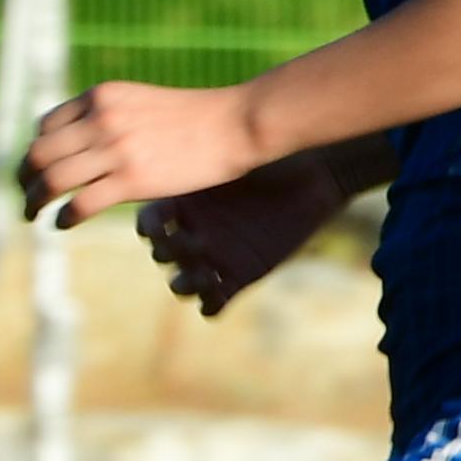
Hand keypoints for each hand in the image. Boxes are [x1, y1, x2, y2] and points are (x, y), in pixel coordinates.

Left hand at [18, 79, 266, 228]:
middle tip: (26, 196)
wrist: (233, 124)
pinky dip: (63, 217)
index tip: (37, 170)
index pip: (45, 126)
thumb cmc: (193, 117)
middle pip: (39, 153)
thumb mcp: (139, 102)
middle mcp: (101, 119)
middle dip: (24, 178)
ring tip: (33, 214)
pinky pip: (80, 204)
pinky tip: (61, 224)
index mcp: (100, 96)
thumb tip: (81, 143)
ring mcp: (115, 150)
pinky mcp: (132, 180)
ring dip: (34, 201)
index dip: (36, 151)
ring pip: (52, 180)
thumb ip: (107, 115)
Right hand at [139, 150, 358, 314]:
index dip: (147, 228)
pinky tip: (216, 295)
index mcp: (185, 202)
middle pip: (163, 253)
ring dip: (184, 284)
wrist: (313, 178)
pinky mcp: (241, 277)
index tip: (157, 227)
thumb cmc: (275, 159)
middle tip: (192, 243)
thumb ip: (209, 163)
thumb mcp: (239, 156)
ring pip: (182, 283)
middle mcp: (195, 231)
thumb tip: (179, 154)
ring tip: (203, 275)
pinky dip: (210, 306)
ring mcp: (216, 257)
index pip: (149, 221)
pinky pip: (214, 303)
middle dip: (169, 253)